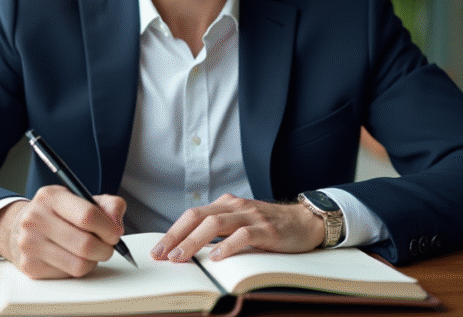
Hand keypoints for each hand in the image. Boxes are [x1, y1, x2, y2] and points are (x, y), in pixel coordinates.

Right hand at [0, 185, 125, 278]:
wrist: (18, 227)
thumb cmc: (56, 213)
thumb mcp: (80, 199)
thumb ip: (107, 205)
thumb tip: (117, 224)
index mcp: (50, 197)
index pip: (88, 216)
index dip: (108, 228)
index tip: (116, 233)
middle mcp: (35, 219)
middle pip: (85, 245)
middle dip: (106, 249)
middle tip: (108, 246)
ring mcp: (30, 244)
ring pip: (79, 265)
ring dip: (93, 261)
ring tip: (91, 252)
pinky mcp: (30, 267)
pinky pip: (68, 276)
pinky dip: (77, 269)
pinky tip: (72, 258)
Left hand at [151, 193, 324, 261]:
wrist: (305, 221)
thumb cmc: (268, 226)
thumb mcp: (239, 224)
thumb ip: (218, 231)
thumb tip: (187, 248)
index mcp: (224, 205)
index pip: (191, 216)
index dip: (172, 232)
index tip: (157, 250)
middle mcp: (234, 207)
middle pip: (197, 217)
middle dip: (175, 237)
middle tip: (161, 255)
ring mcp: (250, 216)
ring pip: (215, 224)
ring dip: (194, 242)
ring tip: (180, 257)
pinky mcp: (266, 229)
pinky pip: (243, 236)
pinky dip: (228, 247)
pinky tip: (217, 258)